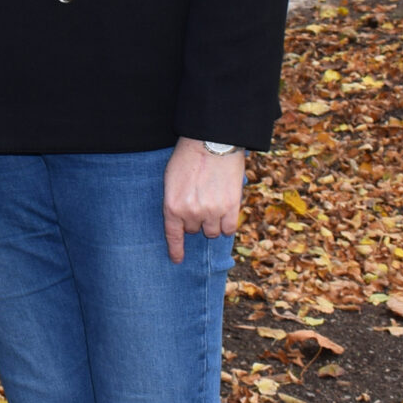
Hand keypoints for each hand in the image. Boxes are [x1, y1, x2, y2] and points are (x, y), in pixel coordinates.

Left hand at [163, 136, 245, 263]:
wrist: (212, 142)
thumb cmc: (188, 157)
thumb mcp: (171, 179)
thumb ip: (176, 201)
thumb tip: (183, 219)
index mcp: (172, 206)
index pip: (173, 235)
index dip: (176, 249)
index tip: (177, 259)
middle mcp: (191, 213)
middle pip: (194, 230)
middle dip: (195, 220)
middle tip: (199, 202)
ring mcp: (212, 212)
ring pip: (212, 231)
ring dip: (211, 222)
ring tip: (213, 204)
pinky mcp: (231, 208)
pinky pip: (228, 229)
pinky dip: (226, 224)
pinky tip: (225, 213)